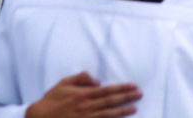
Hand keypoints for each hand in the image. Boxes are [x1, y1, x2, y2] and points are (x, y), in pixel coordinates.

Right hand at [26, 72, 140, 117]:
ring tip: (134, 108)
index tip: (133, 86)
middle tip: (140, 94)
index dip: (121, 88)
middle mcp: (86, 107)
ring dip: (123, 111)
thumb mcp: (64, 83)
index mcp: (83, 95)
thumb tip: (97, 81)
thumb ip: (81, 78)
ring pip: (108, 115)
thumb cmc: (52, 100)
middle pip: (111, 102)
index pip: (107, 90)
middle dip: (127, 98)